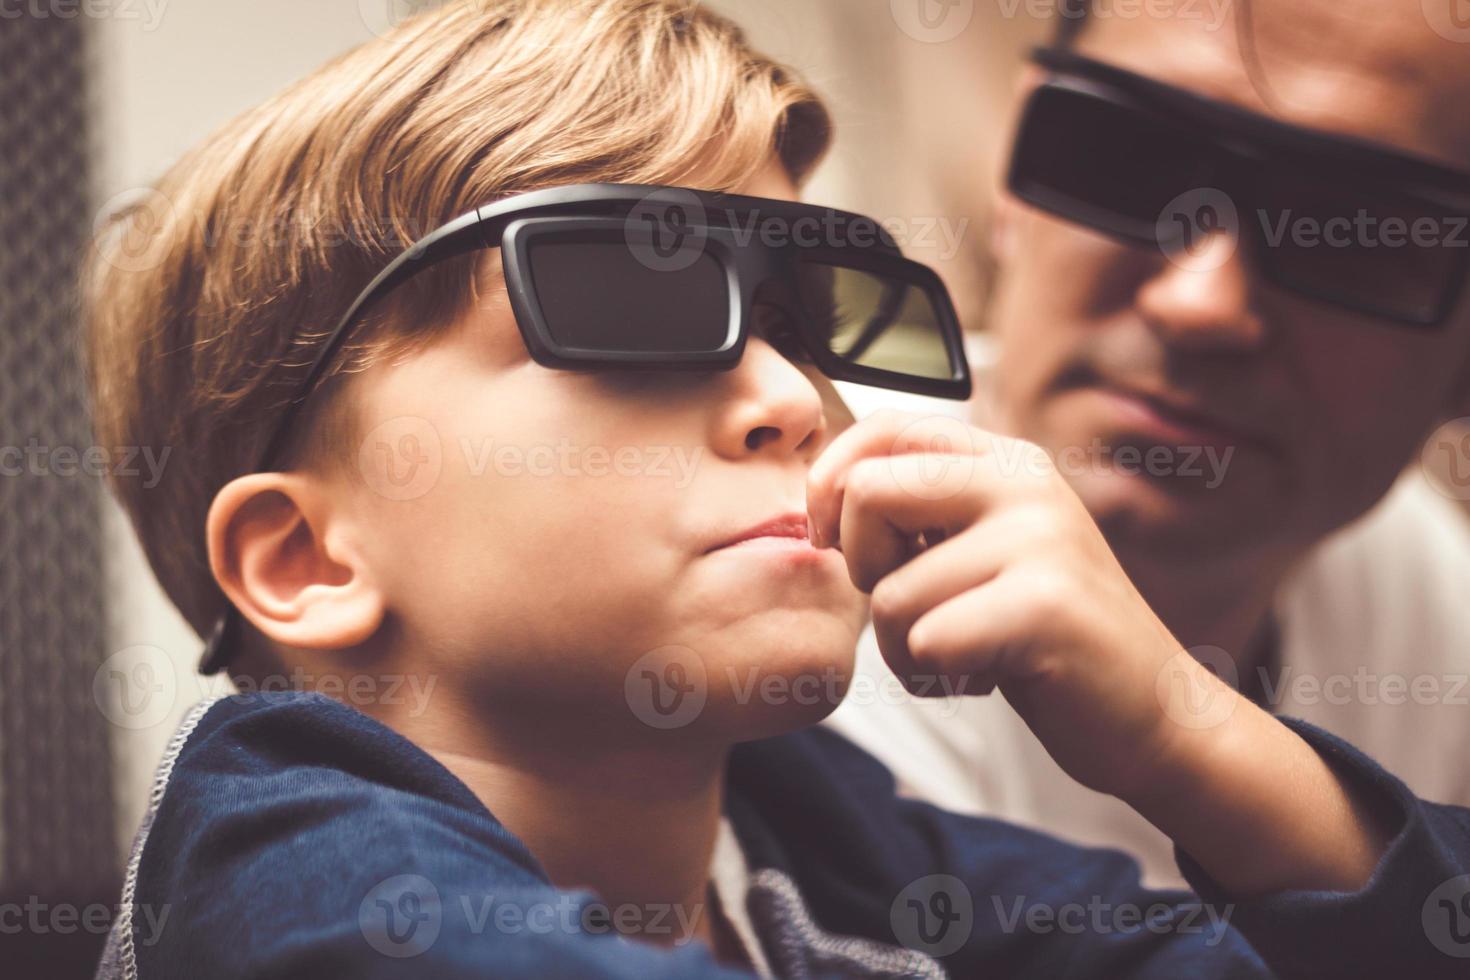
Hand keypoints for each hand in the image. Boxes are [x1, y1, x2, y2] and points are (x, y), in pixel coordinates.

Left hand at [806, 410, 1198, 799]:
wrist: (1154, 714)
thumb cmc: (1044, 637)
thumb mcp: (983, 550)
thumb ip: (922, 510)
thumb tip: (820, 497)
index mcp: (1006, 460)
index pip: (882, 428)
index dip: (831, 484)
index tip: (834, 540)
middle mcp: (1026, 482)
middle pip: (866, 495)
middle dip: (865, 571)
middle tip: (918, 607)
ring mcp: (1040, 539)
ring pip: (889, 594)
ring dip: (905, 649)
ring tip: (969, 653)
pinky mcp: (1044, 605)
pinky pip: (925, 642)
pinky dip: (937, 678)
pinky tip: (990, 676)